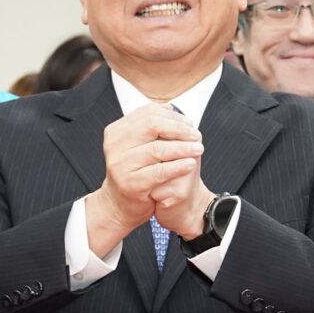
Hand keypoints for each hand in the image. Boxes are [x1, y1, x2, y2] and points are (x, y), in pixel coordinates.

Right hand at [82, 104, 203, 258]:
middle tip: (196, 135)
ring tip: (199, 148)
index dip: (172, 116)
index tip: (189, 123)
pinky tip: (191, 164)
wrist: (120, 204)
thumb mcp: (138, 145)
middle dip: (179, 129)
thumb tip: (172, 108)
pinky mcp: (130, 183)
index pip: (148, 113)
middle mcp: (115, 145)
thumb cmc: (135, 171)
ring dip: (183, 147)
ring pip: (157, 149)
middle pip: (152, 125)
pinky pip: (160, 171)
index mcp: (117, 131)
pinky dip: (178, 166)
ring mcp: (120, 165)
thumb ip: (151, 127)